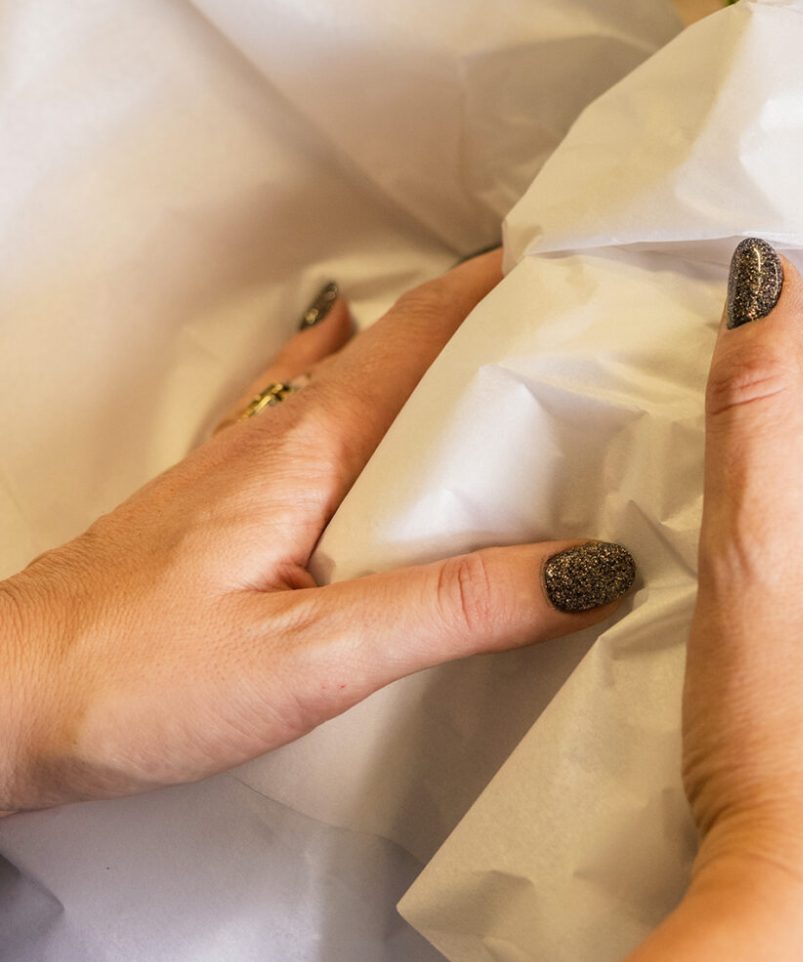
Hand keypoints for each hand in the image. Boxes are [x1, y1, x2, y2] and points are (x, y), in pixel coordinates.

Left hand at [0, 253, 634, 813]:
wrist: (1, 701)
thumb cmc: (134, 677)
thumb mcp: (314, 658)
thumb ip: (449, 609)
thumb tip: (585, 568)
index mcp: (311, 449)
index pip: (424, 337)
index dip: (499, 293)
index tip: (574, 261)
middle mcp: (275, 439)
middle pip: (397, 351)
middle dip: (483, 321)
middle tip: (568, 312)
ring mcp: (238, 469)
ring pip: (353, 385)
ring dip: (426, 361)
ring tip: (494, 353)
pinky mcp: (215, 511)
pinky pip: (309, 421)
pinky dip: (359, 396)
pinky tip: (348, 394)